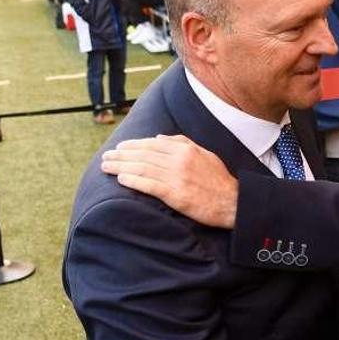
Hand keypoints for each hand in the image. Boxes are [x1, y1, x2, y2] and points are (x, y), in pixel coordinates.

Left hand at [100, 134, 237, 228]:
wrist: (232, 202)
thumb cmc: (218, 179)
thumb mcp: (204, 154)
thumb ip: (182, 143)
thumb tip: (158, 137)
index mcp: (186, 149)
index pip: (152, 144)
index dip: (133, 145)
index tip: (120, 148)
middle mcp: (179, 160)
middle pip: (143, 155)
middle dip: (121, 155)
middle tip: (106, 156)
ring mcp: (176, 177)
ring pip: (142, 168)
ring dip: (121, 166)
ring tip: (106, 166)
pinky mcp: (175, 194)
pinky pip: (149, 185)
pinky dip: (133, 180)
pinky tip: (121, 179)